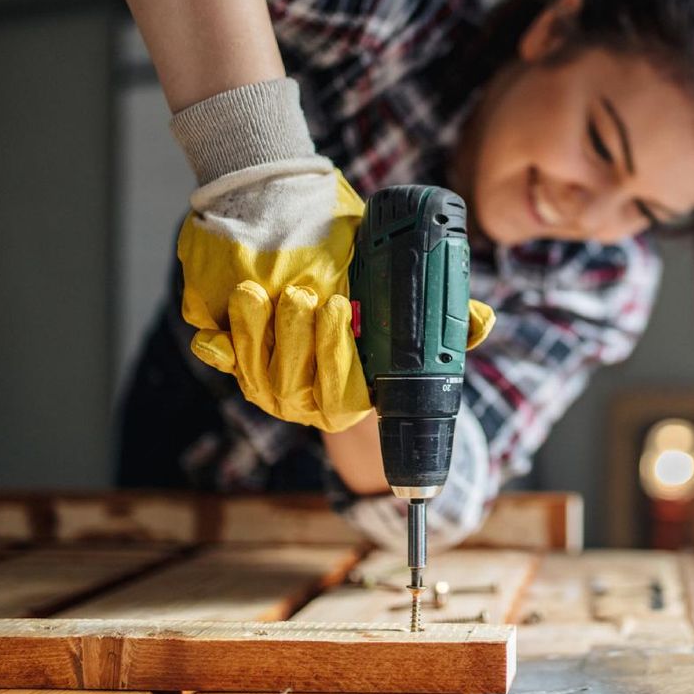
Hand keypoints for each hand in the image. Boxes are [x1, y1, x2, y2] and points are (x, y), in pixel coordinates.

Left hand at [178, 160, 494, 431]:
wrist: (327, 345)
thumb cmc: (376, 342)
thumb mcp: (413, 337)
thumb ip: (452, 329)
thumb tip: (483, 320)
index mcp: (350, 400)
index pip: (342, 384)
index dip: (336, 348)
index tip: (341, 306)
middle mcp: (306, 402)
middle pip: (293, 376)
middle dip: (295, 334)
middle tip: (303, 291)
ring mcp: (270, 388)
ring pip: (255, 367)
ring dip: (252, 331)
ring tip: (255, 291)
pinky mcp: (242, 369)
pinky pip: (226, 361)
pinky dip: (217, 346)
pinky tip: (210, 327)